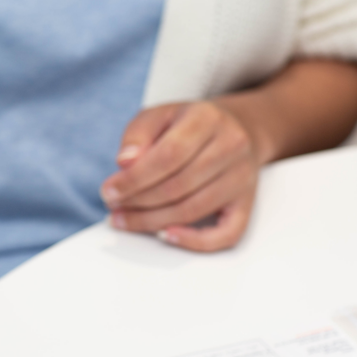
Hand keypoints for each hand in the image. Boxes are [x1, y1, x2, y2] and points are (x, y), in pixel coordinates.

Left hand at [100, 101, 263, 251]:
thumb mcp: (158, 115)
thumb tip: (125, 162)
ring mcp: (242, 177)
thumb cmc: (188, 124)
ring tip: (125, 219)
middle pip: (178, 186)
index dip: (134, 179)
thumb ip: (137, 135)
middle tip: (113, 207)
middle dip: (138, 202)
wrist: (237, 128)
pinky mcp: (247, 203)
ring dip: (152, 221)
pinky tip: (166, 235)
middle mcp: (231, 147)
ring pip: (193, 210)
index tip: (109, 191)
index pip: (168, 156)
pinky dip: (195, 241)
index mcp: (206, 119)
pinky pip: (227, 233)